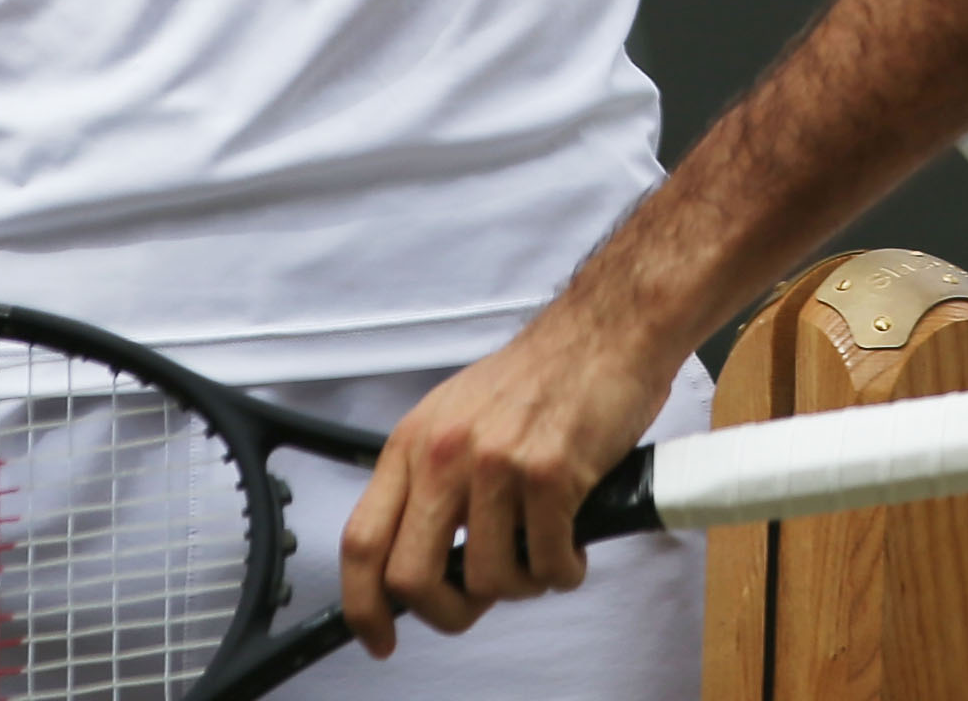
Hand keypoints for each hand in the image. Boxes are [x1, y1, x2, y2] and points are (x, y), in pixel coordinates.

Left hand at [335, 302, 679, 654]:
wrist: (605, 331)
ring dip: (522, 585)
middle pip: (414, 578)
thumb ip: (430, 485)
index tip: (381, 637)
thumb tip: (422, 565)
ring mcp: (497, 463)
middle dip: (448, 612)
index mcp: (412, 443)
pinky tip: (572, 546)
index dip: (363, 606)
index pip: (361, 541)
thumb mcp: (455, 418)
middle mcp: (444, 454)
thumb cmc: (538, 377)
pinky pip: (549, 564)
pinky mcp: (551, 473)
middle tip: (480, 604)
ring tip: (541, 553)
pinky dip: (564, 572)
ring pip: (490, 580)